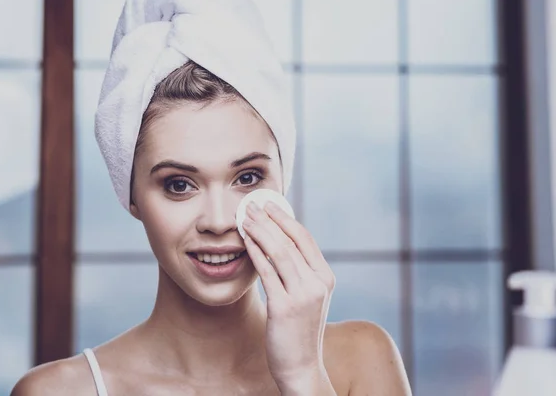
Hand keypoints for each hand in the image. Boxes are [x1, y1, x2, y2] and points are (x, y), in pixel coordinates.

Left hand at [242, 200, 335, 391]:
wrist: (301, 366)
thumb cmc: (299, 330)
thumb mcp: (308, 297)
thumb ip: (300, 272)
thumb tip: (279, 243)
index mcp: (326, 278)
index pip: (305, 238)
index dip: (285, 218)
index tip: (269, 205)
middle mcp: (318, 283)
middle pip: (291, 241)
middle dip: (269, 219)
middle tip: (251, 204)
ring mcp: (303, 295)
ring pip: (279, 253)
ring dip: (260, 231)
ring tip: (244, 218)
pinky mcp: (285, 307)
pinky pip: (267, 273)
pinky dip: (255, 253)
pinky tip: (244, 242)